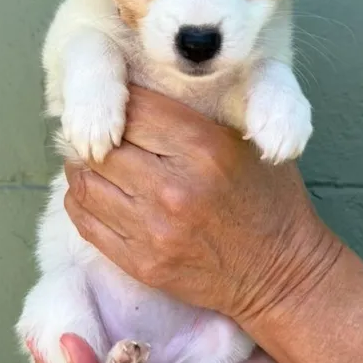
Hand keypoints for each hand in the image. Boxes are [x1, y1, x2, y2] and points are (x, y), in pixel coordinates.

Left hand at [63, 86, 342, 322]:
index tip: (117, 97)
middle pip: (103, 144)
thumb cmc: (268, 198)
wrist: (280, 273)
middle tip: (98, 128)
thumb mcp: (248, 138)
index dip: (120, 96)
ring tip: (92, 157)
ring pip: (85, 181)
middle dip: (97, 131)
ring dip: (82, 164)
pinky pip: (86, 221)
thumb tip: (135, 89)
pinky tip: (96, 189)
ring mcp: (154, 229)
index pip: (133, 107)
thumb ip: (196, 112)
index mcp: (203, 147)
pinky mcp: (141, 263)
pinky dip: (82, 199)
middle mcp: (174, 188)